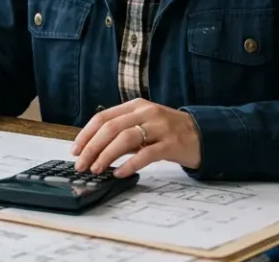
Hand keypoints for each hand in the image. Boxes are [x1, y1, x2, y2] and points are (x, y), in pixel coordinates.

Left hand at [70, 99, 201, 176]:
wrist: (204, 135)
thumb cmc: (168, 132)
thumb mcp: (144, 126)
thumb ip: (122, 134)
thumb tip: (94, 149)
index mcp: (136, 106)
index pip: (103, 117)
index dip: (86, 134)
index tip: (75, 150)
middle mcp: (146, 112)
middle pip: (110, 127)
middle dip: (92, 147)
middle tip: (81, 164)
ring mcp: (160, 127)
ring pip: (125, 138)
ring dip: (106, 155)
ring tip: (97, 169)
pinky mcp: (171, 143)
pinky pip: (146, 154)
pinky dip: (130, 164)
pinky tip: (119, 173)